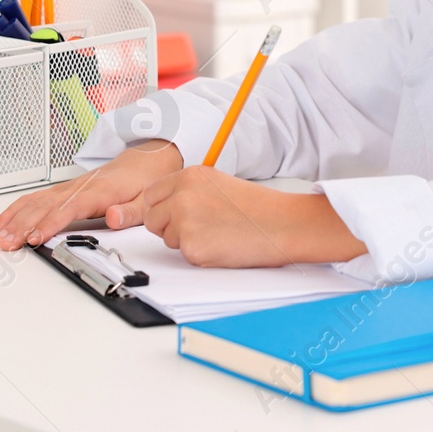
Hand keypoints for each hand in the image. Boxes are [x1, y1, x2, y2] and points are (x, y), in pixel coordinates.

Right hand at [0, 140, 182, 250]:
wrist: (146, 158)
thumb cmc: (145, 180)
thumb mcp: (147, 199)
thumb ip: (130, 212)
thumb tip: (113, 218)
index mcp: (99, 192)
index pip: (69, 209)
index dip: (50, 223)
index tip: (34, 237)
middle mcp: (79, 188)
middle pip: (45, 207)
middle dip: (22, 226)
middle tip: (6, 244)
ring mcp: (68, 188)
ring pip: (35, 202)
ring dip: (15, 219)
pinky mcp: (63, 190)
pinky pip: (35, 198)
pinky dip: (16, 209)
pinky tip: (3, 221)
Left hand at [137, 166, 367, 267]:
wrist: (281, 224)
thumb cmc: (257, 207)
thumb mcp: (218, 184)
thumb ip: (189, 191)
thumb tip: (166, 206)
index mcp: (189, 176)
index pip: (151, 195)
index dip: (162, 208)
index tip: (174, 214)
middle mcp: (182, 196)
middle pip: (152, 219)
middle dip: (168, 226)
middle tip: (196, 228)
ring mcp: (185, 222)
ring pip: (167, 239)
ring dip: (185, 241)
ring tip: (216, 234)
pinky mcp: (192, 247)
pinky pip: (184, 255)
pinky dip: (200, 255)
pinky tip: (221, 245)